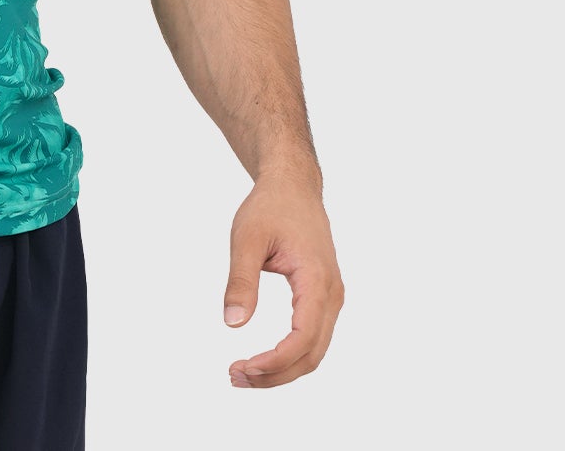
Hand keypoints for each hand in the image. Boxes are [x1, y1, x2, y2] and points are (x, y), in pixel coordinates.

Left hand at [223, 172, 343, 388]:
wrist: (293, 187)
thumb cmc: (271, 208)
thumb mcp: (247, 238)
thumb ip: (241, 280)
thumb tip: (233, 323)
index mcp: (317, 280)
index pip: (303, 337)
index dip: (276, 360)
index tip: (245, 366)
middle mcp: (331, 295)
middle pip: (312, 354)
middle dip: (275, 374)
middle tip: (235, 377)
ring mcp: (331, 298)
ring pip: (314, 351)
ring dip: (282, 369)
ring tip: (243, 373)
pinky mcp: (322, 298)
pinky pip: (312, 338)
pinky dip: (289, 356)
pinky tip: (262, 360)